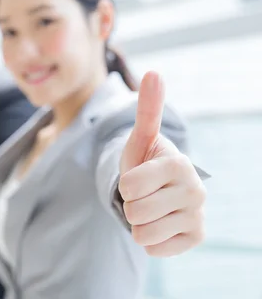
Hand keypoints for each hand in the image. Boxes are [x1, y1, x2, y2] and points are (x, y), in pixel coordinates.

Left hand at [119, 71, 205, 256]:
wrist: (160, 189)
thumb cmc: (145, 161)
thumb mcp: (141, 137)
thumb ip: (147, 109)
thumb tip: (153, 73)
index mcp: (180, 164)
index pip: (129, 186)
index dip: (125, 184)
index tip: (138, 177)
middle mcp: (196, 190)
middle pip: (135, 211)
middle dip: (131, 204)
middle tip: (143, 195)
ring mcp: (198, 215)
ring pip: (143, 233)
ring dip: (139, 223)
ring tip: (150, 209)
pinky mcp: (196, 237)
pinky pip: (155, 249)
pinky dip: (150, 240)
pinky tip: (161, 224)